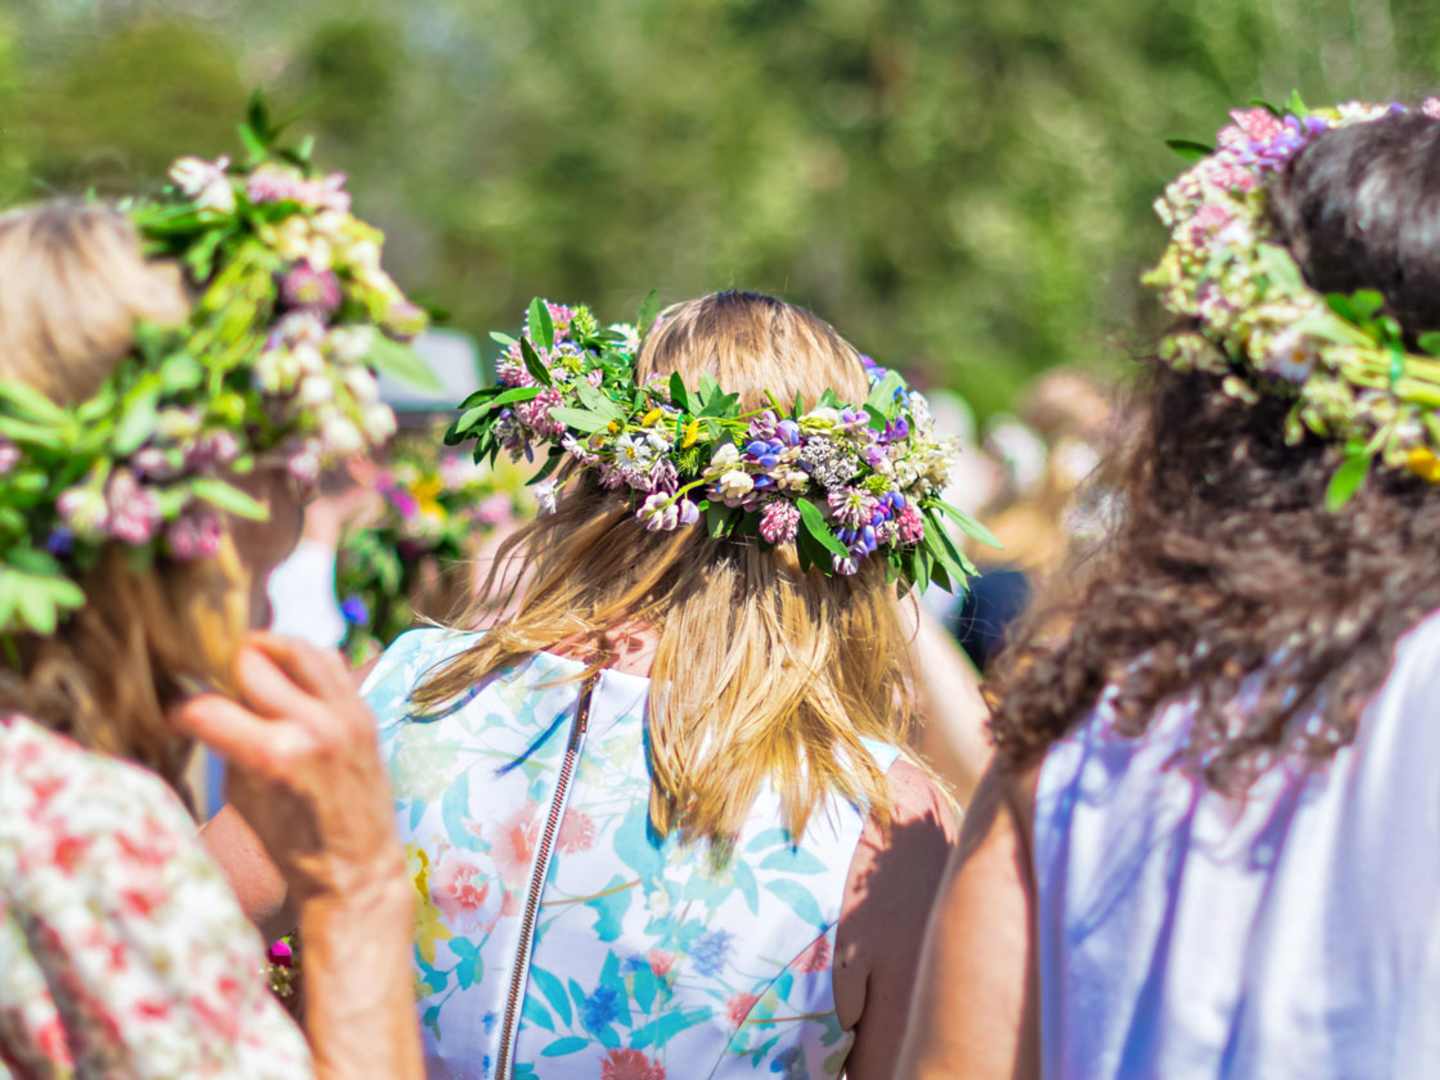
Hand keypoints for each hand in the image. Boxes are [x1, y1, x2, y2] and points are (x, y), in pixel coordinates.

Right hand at [174, 633, 404, 905]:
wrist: (357, 868)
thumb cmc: (290, 845)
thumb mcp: (242, 796)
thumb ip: (228, 741)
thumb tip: (206, 701)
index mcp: (275, 754)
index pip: (207, 708)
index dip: (181, 711)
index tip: (174, 717)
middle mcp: (313, 725)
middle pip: (250, 661)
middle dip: (221, 671)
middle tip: (209, 684)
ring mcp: (346, 713)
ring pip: (295, 647)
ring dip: (264, 652)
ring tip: (245, 666)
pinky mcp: (365, 710)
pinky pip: (330, 661)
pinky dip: (301, 659)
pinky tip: (285, 673)